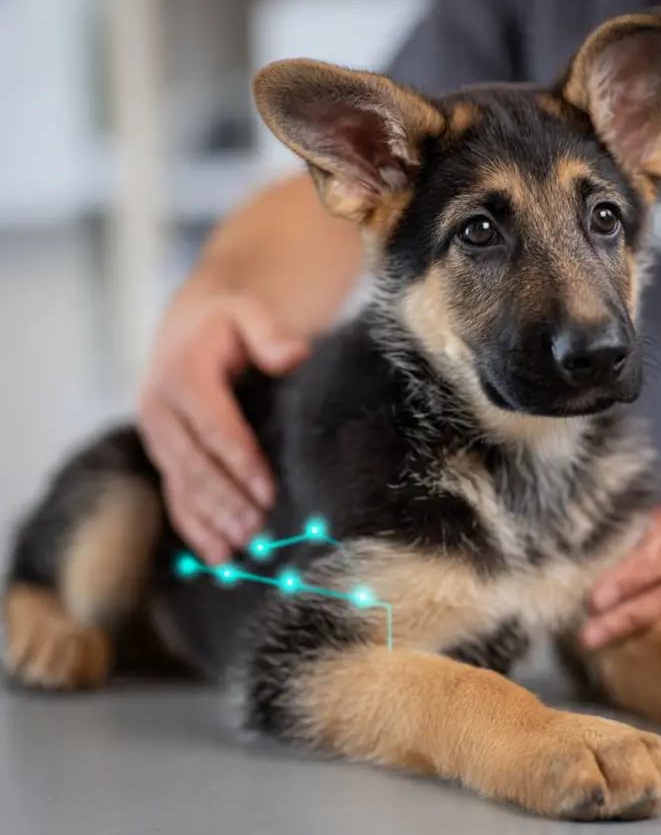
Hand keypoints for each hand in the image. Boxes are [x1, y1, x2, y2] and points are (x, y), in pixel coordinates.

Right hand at [138, 287, 306, 565]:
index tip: (268, 490)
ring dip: (211, 521)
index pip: (213, 423)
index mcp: (183, 371)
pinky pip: (174, 496)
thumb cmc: (228, 323)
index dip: (239, 459)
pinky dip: (194, 528)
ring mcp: (157, 435)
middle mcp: (160, 407)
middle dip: (226, 500)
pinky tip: (218, 557)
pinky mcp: (162, 455)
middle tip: (260, 530)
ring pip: (182, 485)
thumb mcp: (248, 312)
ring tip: (244, 549)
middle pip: (194, 463)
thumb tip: (293, 355)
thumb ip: (268, 332)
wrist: (187, 327)